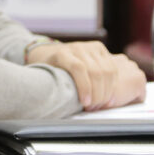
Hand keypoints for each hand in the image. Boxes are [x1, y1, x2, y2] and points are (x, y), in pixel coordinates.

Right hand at [26, 40, 145, 109]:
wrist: (40, 56)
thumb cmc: (65, 69)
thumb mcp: (85, 68)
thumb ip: (98, 78)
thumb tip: (111, 101)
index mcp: (99, 50)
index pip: (113, 72)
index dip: (111, 90)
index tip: (106, 105)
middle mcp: (89, 47)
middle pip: (105, 73)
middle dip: (103, 94)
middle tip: (96, 108)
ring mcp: (76, 48)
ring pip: (95, 73)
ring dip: (95, 94)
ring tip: (89, 106)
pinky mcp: (62, 53)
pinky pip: (79, 70)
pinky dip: (84, 87)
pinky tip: (84, 99)